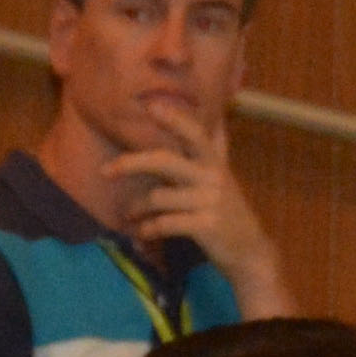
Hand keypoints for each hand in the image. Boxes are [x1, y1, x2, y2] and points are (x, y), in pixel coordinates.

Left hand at [106, 107, 284, 301]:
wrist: (249, 250)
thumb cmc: (228, 210)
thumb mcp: (223, 175)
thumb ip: (216, 148)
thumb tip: (218, 117)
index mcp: (213, 162)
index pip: (194, 133)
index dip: (174, 118)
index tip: (151, 106)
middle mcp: (212, 177)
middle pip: (165, 161)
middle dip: (131, 163)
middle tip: (105, 171)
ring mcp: (209, 202)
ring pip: (159, 197)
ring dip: (137, 207)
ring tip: (129, 214)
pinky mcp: (206, 226)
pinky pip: (165, 224)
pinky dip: (148, 229)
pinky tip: (141, 232)